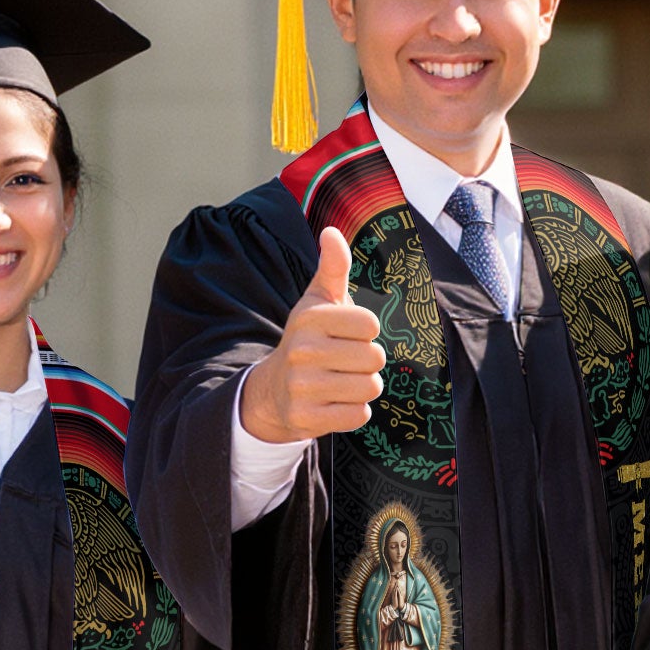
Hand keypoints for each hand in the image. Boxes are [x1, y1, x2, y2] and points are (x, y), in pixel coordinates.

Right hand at [238, 226, 386, 442]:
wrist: (274, 389)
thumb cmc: (308, 339)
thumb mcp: (318, 301)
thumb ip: (333, 267)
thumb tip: (331, 232)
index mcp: (310, 318)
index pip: (370, 324)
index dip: (366, 331)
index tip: (346, 334)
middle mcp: (303, 351)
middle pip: (375, 357)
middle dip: (368, 361)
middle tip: (345, 361)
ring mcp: (303, 387)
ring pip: (370, 387)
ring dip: (363, 386)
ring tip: (341, 380)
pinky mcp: (307, 418)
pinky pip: (359, 415)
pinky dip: (354, 411)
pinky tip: (335, 401)